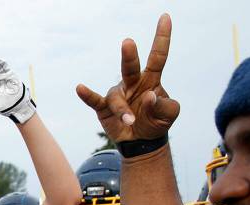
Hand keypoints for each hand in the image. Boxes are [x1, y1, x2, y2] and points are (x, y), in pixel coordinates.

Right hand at [76, 14, 178, 142]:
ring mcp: (118, 95)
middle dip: (128, 56)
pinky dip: (87, 95)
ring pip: (116, 98)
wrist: (142, 142)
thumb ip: (164, 105)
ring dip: (123, 110)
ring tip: (130, 121)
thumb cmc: (156, 122)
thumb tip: (149, 95)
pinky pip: (94, 100)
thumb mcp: (169, 114)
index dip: (162, 38)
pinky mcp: (104, 108)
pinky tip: (80, 88)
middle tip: (128, 42)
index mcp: (151, 80)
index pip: (158, 56)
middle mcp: (133, 83)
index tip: (165, 17)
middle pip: (130, 67)